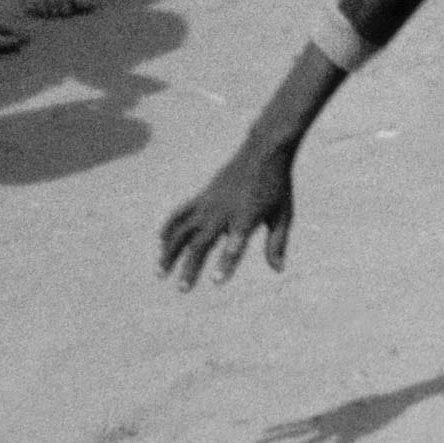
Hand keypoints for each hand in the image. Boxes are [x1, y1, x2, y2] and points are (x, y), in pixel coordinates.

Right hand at [159, 144, 297, 285]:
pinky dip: (169, 227)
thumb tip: (278, 270)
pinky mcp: (202, 196)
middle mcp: (223, 212)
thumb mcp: (283, 214)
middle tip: (182, 290)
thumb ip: (277, 242)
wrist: (263, 152)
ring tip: (160, 272)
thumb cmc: (277, 186)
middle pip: (202, 243)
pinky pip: (180, 213)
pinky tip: (161, 242)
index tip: (216, 281)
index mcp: (246, 217)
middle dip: (190, 267)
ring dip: (170, 252)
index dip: (226, 263)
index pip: (235, 246)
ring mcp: (208, 203)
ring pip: (182, 230)